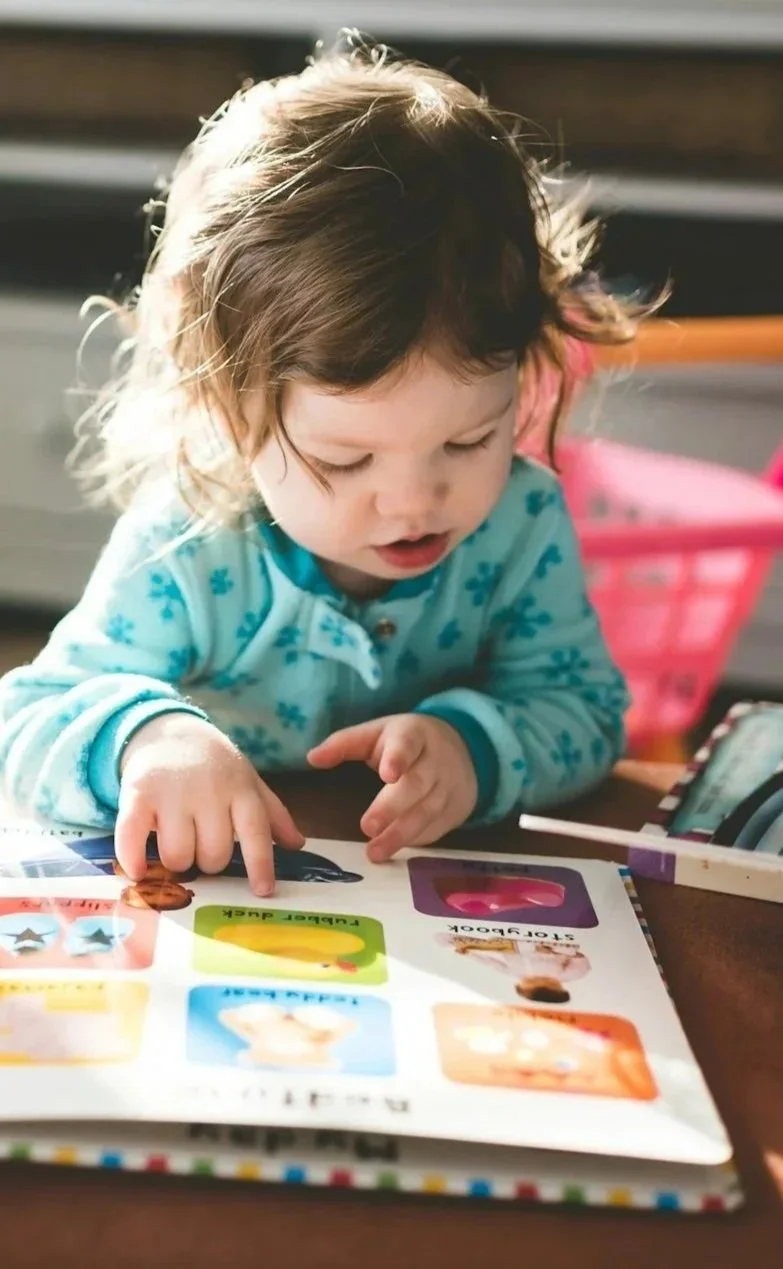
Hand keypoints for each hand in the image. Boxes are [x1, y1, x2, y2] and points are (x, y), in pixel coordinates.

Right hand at [117, 713, 303, 894]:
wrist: (168, 731)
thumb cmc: (213, 764)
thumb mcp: (247, 780)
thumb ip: (272, 814)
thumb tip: (297, 845)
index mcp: (240, 789)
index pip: (256, 831)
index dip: (261, 864)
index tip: (263, 891)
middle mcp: (208, 792)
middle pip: (213, 854)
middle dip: (209, 862)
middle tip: (202, 847)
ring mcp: (172, 793)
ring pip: (178, 855)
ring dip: (177, 861)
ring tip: (177, 845)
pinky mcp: (137, 794)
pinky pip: (132, 836)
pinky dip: (133, 859)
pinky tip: (138, 870)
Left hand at [308, 714, 477, 860]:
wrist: (462, 750)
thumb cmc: (406, 743)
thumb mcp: (378, 733)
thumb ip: (344, 744)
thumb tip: (312, 758)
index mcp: (413, 735)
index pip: (407, 744)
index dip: (398, 758)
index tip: (388, 774)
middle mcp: (435, 761)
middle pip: (416, 784)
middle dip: (392, 807)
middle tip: (367, 827)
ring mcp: (448, 787)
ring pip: (426, 812)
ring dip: (400, 834)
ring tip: (374, 853)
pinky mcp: (454, 810)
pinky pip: (434, 828)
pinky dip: (415, 841)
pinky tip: (394, 852)